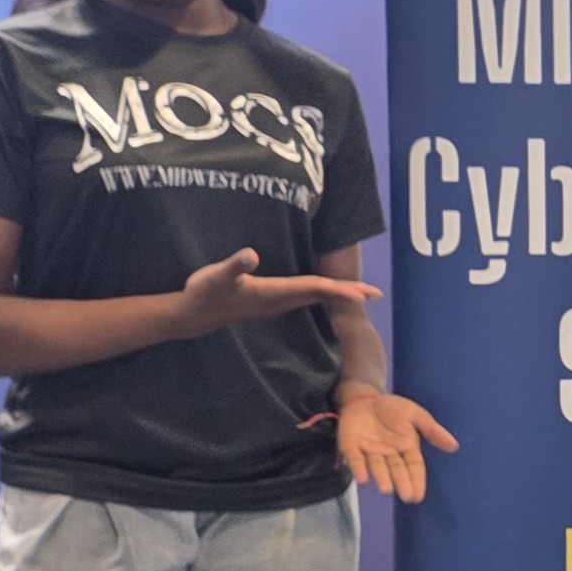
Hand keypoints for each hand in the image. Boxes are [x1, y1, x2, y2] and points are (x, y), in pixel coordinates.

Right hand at [176, 248, 376, 335]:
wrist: (194, 315)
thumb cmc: (205, 293)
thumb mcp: (216, 276)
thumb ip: (234, 266)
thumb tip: (251, 255)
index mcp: (274, 293)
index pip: (314, 289)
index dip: (338, 289)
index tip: (362, 293)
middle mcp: (280, 301)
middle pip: (322, 295)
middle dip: (348, 293)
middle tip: (377, 293)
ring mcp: (277, 303)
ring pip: (315, 297)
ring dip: (339, 294)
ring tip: (362, 293)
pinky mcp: (271, 301)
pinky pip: (305, 296)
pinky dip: (323, 292)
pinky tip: (329, 291)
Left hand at [331, 385, 456, 501]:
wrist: (363, 398)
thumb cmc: (390, 409)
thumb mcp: (414, 414)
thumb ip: (432, 430)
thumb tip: (454, 446)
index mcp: (406, 447)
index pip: (413, 467)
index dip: (416, 481)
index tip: (418, 496)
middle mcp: (389, 454)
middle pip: (396, 470)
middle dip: (401, 483)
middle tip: (407, 497)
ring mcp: (369, 451)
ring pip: (377, 467)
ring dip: (382, 478)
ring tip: (386, 490)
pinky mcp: (351, 446)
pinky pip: (356, 459)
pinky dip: (359, 468)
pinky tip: (363, 479)